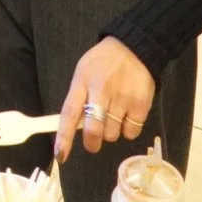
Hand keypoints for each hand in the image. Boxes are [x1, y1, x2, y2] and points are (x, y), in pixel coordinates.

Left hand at [53, 37, 154, 163]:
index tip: (60, 155)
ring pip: (112, 134)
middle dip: (91, 142)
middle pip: (94, 130)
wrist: (134, 47)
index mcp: (82, 83)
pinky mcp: (141, 104)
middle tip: (92, 142)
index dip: (64, 137)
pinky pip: (131, 132)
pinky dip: (128, 129)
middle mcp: (101, 91)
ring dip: (110, 132)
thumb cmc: (102, 63)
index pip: (69, 114)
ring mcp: (122, 98)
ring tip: (113, 115)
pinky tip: (127, 115)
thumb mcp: (82, 73)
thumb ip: (78, 97)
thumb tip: (75, 127)